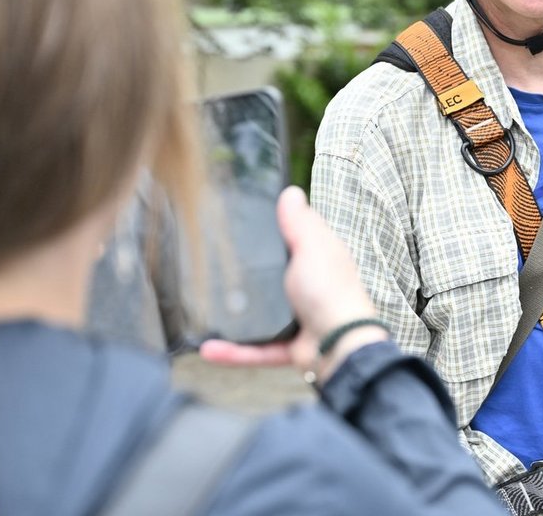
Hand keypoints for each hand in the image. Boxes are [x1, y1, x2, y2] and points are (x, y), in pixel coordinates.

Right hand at [200, 186, 386, 382]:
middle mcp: (308, 287)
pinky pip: (255, 349)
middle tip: (213, 268)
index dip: (274, 232)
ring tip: (203, 311)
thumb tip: (292, 192)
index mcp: (318, 260)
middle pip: (273, 278)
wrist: (339, 344)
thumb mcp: (312, 248)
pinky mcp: (287, 346)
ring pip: (259, 316)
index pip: (294, 240)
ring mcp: (297, 318)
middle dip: (248, 277)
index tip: (244, 225)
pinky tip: (208, 348)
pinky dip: (233, 351)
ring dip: (232, 319)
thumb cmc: (332, 292)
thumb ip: (300, 224)